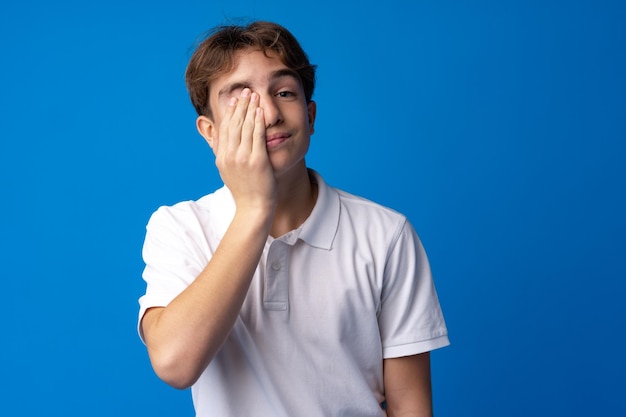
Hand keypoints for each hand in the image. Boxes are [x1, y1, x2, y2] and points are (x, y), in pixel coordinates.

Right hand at [214, 88, 276, 212]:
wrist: (253, 208)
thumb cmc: (245, 191)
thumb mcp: (229, 172)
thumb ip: (225, 155)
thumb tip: (221, 141)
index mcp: (222, 157)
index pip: (224, 128)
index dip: (229, 112)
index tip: (233, 99)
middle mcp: (229, 156)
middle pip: (233, 124)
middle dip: (239, 105)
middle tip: (244, 91)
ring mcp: (242, 158)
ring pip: (244, 127)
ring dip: (249, 108)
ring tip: (253, 95)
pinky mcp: (256, 161)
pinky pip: (256, 136)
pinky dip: (257, 121)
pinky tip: (259, 110)